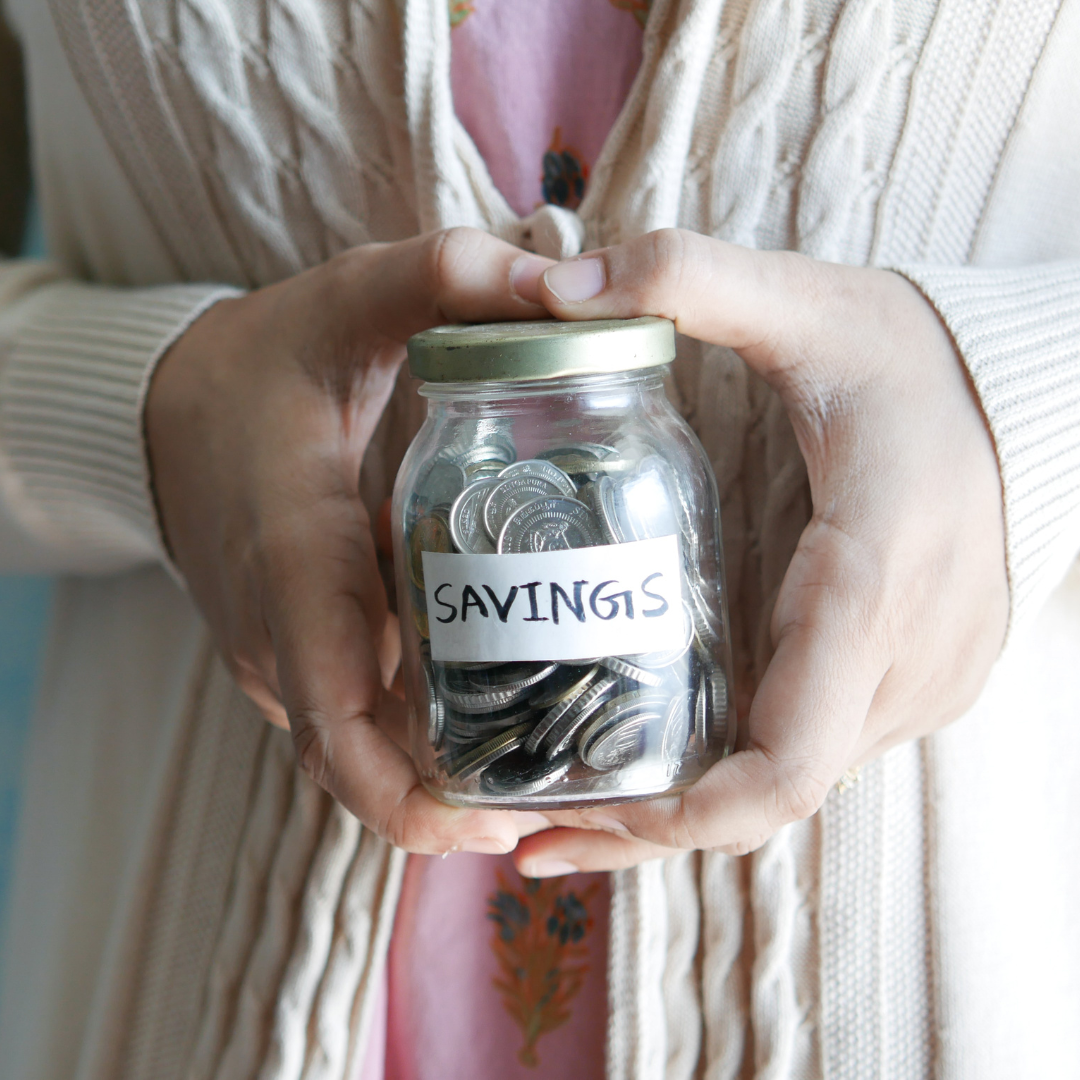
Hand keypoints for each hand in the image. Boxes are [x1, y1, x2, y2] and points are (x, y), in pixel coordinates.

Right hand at [146, 228, 553, 854]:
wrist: (169, 406)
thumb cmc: (265, 359)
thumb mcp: (351, 299)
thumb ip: (447, 278)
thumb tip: (564, 286)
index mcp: (295, 559)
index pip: (338, 719)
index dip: (412, 797)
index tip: (505, 823)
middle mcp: (278, 633)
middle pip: (360, 767)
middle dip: (455, 805)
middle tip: (568, 795)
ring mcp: (276, 655)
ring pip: (360, 752)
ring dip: (443, 775)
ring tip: (552, 763)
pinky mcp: (288, 654)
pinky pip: (354, 718)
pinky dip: (418, 734)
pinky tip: (497, 707)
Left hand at [512, 228, 1008, 873]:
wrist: (1035, 393)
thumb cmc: (918, 357)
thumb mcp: (807, 305)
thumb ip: (688, 279)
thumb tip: (553, 283)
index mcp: (871, 584)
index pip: (786, 759)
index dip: (685, 815)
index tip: (584, 817)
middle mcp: (905, 663)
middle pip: (769, 798)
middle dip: (651, 826)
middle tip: (530, 832)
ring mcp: (919, 684)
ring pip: (789, 786)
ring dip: (684, 808)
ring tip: (569, 803)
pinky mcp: (912, 680)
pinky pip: (811, 752)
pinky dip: (731, 773)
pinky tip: (656, 757)